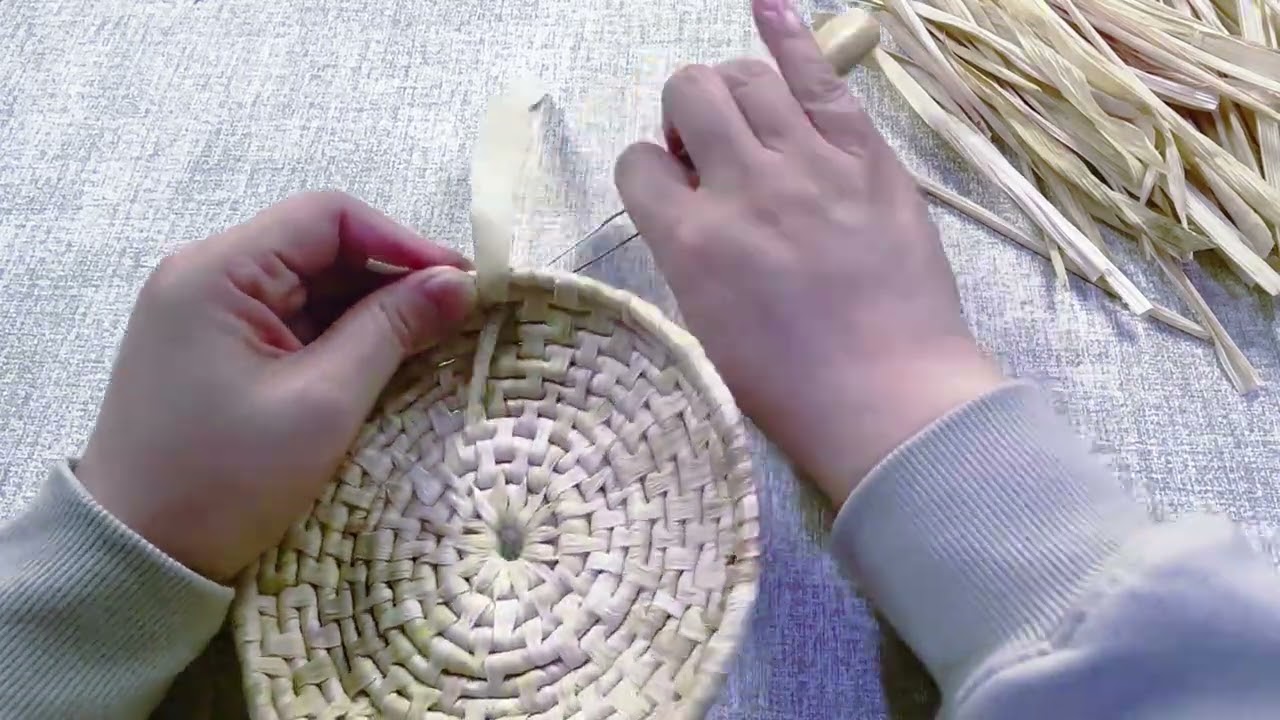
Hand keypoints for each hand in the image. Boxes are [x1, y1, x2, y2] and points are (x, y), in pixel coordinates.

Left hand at [78, 191, 475, 580]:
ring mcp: (204, 315)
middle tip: (456, 319)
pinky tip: (380, 365)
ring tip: (427, 345)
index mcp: (217, 271)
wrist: (134, 558)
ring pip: (308, 287)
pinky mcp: (212, 352)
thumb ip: (392, 330)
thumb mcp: (322, 402)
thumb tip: (458, 283)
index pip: (327, 217)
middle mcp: (204, 276)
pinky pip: (290, 322)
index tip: (461, 285)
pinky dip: (338, 338)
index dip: (403, 242)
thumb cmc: (225, 480)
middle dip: (391, 279)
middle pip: (319, 248)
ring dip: (369, 312)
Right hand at [614, 0, 1002, 506]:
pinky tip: (768, 8)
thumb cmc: (791, 387)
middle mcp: (741, 187)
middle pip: (689, 96)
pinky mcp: (866, 158)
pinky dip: (789, 34)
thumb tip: (688, 201)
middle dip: (686, 114)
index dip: (649, 171)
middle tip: (712, 153)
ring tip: (747, 118)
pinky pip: (820, 77)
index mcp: (689, 243)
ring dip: (732, 88)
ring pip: (747, 78)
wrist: (890, 397)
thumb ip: (686, 252)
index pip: (636, 164)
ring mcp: (808, 165)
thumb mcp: (706, 328)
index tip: (674, 190)